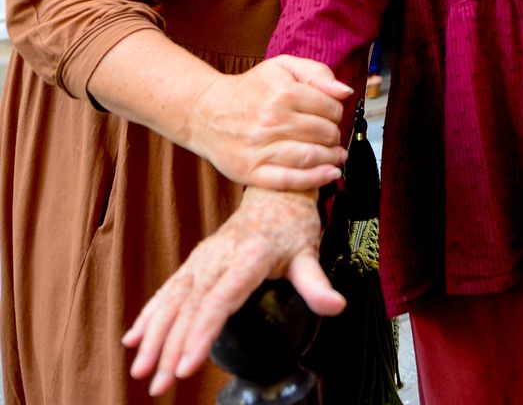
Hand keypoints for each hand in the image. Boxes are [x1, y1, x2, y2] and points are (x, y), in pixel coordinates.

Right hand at [123, 187, 342, 395]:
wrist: (276, 190)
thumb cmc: (294, 225)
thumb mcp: (309, 252)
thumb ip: (316, 283)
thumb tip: (336, 307)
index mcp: (249, 256)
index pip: (220, 301)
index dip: (201, 334)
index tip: (186, 367)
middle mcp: (220, 256)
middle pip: (191, 306)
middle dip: (170, 347)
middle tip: (157, 386)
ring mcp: (204, 257)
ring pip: (174, 299)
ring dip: (154, 336)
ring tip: (139, 371)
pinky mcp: (196, 260)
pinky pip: (169, 288)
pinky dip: (150, 313)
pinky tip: (134, 338)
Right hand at [187, 57, 351, 188]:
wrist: (204, 111)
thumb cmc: (249, 89)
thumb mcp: (282, 67)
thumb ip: (317, 73)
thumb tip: (345, 92)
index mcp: (283, 93)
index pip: (330, 108)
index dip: (337, 113)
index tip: (333, 116)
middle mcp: (272, 120)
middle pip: (323, 133)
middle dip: (335, 136)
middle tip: (332, 137)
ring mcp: (259, 148)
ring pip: (310, 156)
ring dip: (331, 158)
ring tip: (336, 156)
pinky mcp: (249, 171)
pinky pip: (289, 180)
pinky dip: (314, 179)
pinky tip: (329, 173)